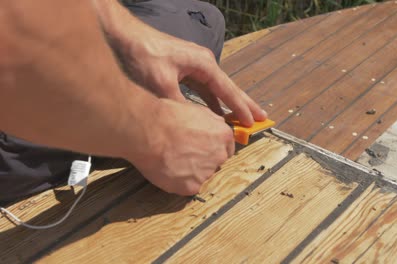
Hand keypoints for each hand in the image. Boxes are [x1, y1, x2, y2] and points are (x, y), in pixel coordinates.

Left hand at [115, 23, 266, 126]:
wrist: (123, 37)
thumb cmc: (142, 54)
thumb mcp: (161, 84)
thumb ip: (179, 105)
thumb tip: (192, 125)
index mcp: (203, 64)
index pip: (227, 89)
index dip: (240, 107)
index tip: (252, 121)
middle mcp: (202, 63)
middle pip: (228, 87)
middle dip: (243, 104)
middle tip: (261, 117)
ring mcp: (193, 65)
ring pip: (216, 89)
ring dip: (227, 104)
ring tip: (242, 118)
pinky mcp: (183, 69)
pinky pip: (202, 88)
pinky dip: (210, 101)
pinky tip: (214, 112)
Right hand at [128, 99, 234, 195]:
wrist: (149, 131)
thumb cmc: (167, 117)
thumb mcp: (196, 109)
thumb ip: (211, 122)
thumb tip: (214, 126)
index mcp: (223, 135)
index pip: (227, 148)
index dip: (213, 148)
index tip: (204, 148)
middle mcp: (219, 155)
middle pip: (215, 162)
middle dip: (202, 159)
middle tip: (183, 153)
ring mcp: (206, 173)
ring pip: (201, 175)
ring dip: (190, 171)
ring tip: (172, 159)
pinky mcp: (191, 187)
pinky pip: (188, 186)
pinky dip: (179, 181)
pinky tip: (168, 169)